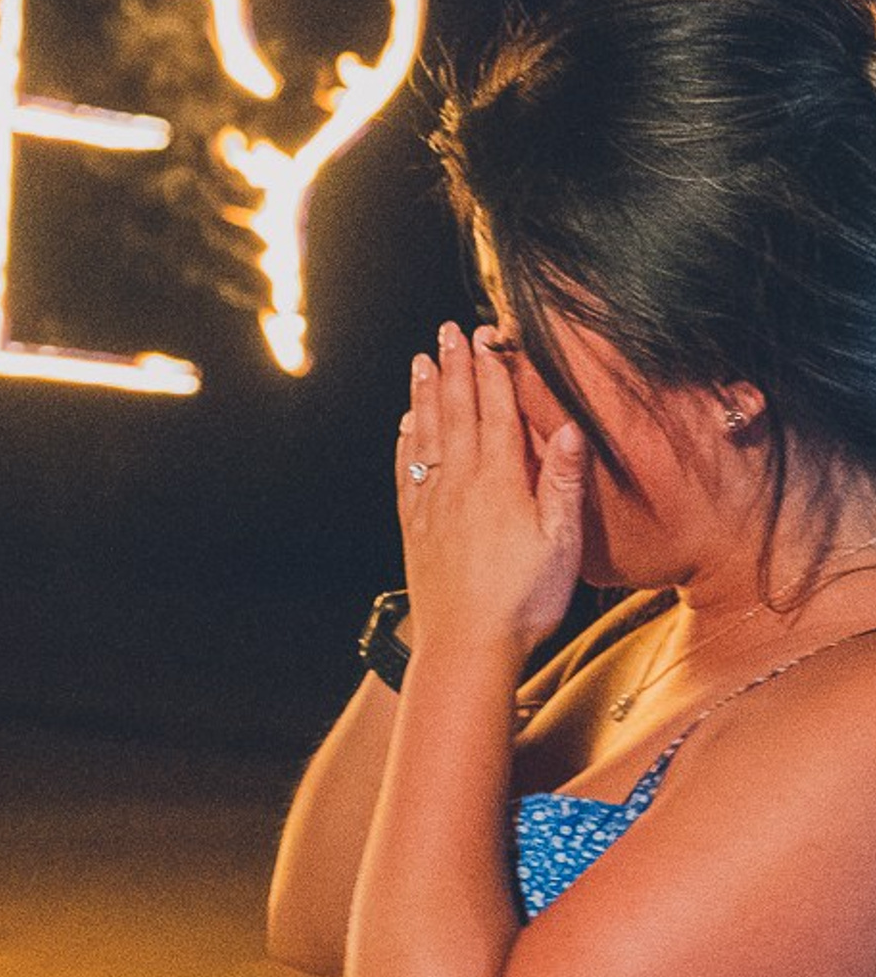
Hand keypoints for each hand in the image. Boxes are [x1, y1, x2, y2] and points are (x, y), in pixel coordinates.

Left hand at [398, 322, 584, 674]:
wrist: (466, 644)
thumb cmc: (524, 598)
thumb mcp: (562, 541)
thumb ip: (565, 482)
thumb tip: (570, 428)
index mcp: (501, 481)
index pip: (496, 412)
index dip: (492, 372)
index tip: (486, 338)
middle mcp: (461, 484)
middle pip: (456, 413)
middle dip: (453, 369)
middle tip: (447, 332)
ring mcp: (433, 503)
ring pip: (427, 435)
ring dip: (426, 395)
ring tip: (422, 362)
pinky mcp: (416, 526)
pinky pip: (409, 471)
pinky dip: (408, 442)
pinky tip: (408, 426)